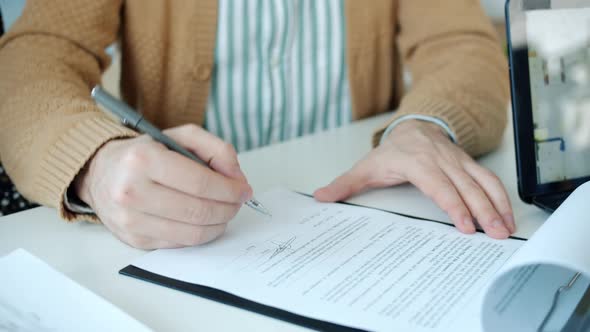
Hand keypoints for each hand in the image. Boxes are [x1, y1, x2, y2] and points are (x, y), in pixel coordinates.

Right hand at [74, 124, 251, 248]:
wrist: (102, 173)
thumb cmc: (146, 153)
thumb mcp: (180, 137)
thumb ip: (216, 149)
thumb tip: (238, 179)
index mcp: (143, 160)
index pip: (200, 183)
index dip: (230, 190)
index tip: (244, 191)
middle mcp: (132, 192)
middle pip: (199, 211)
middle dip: (228, 209)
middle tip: (238, 202)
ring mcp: (131, 220)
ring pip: (192, 233)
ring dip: (219, 224)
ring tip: (225, 212)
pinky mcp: (134, 240)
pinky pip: (180, 244)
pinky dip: (200, 234)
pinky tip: (204, 221)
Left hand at [314, 120, 514, 238]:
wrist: (415, 126)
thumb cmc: (391, 152)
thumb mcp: (366, 166)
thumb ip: (345, 184)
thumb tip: (320, 197)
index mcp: (416, 161)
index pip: (438, 185)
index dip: (453, 205)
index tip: (464, 226)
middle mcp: (441, 159)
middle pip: (465, 186)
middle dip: (482, 211)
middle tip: (493, 235)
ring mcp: (458, 161)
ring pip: (482, 182)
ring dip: (497, 205)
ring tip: (506, 229)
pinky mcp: (469, 164)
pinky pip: (488, 179)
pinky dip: (501, 197)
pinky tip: (507, 215)